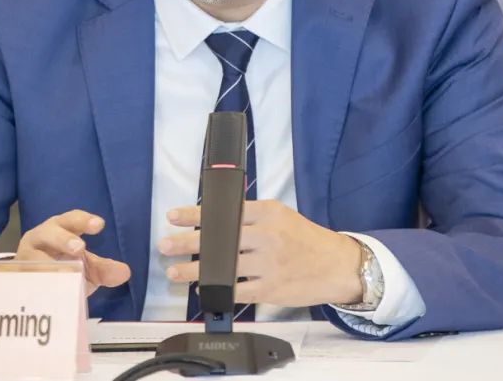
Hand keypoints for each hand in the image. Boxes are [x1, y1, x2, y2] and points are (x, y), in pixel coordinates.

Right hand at [16, 209, 130, 295]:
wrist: (28, 285)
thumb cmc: (60, 267)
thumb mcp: (84, 268)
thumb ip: (102, 269)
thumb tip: (124, 272)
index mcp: (58, 229)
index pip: (70, 219)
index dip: (84, 220)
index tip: (99, 225)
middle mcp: (39, 239)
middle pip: (49, 233)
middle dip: (63, 239)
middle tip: (80, 248)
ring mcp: (24, 258)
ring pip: (34, 257)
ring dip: (48, 265)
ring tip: (63, 273)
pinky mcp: (15, 278)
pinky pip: (25, 281)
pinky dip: (36, 286)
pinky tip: (46, 292)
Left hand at [159, 200, 362, 306]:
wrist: (336, 265)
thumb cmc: (305, 240)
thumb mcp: (281, 216)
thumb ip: (251, 216)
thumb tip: (214, 219)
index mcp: (269, 213)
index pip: (225, 212)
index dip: (196, 215)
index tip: (174, 216)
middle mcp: (268, 236)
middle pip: (219, 239)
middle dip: (187, 242)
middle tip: (165, 245)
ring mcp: (269, 264)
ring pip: (223, 267)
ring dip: (194, 271)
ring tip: (174, 271)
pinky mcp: (270, 289)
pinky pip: (237, 291)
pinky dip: (217, 290)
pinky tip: (204, 289)